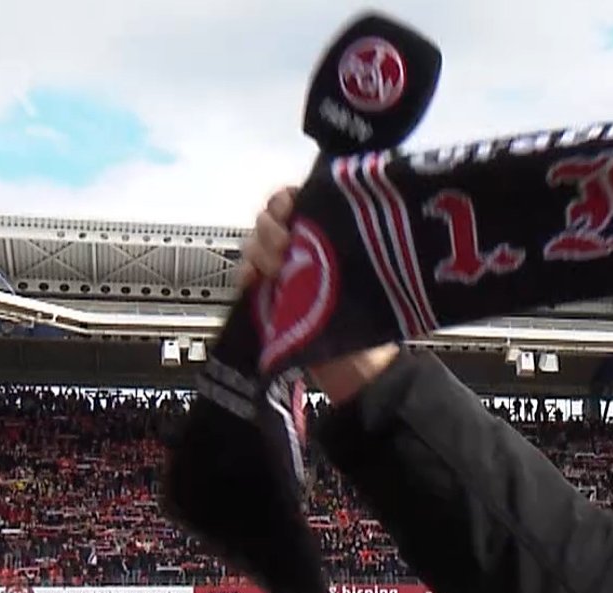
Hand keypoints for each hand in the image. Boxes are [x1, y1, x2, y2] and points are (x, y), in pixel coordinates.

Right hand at [237, 184, 398, 403]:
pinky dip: (244, 274)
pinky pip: (243, 275)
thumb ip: (348, 250)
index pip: (299, 202)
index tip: (291, 208)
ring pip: (254, 244)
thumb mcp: (369, 281)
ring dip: (259, 250)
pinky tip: (253, 280)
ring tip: (274, 268)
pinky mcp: (265, 297)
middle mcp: (302, 251)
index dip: (288, 200)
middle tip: (285, 246)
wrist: (356, 373)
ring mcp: (281, 274)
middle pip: (270, 220)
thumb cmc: (370, 327)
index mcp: (327, 239)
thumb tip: (338, 221)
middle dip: (271, 227)